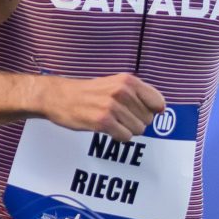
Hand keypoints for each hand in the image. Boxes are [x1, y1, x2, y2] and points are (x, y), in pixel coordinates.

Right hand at [39, 72, 165, 141]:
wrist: (57, 97)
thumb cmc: (88, 93)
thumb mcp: (115, 83)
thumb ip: (137, 93)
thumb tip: (160, 109)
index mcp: (128, 81)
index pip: (158, 102)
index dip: (151, 111)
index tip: (138, 112)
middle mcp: (122, 92)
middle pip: (148, 119)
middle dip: (136, 121)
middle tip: (118, 117)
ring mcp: (113, 107)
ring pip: (138, 130)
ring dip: (126, 130)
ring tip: (111, 122)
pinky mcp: (103, 121)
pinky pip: (125, 137)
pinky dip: (118, 137)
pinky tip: (106, 129)